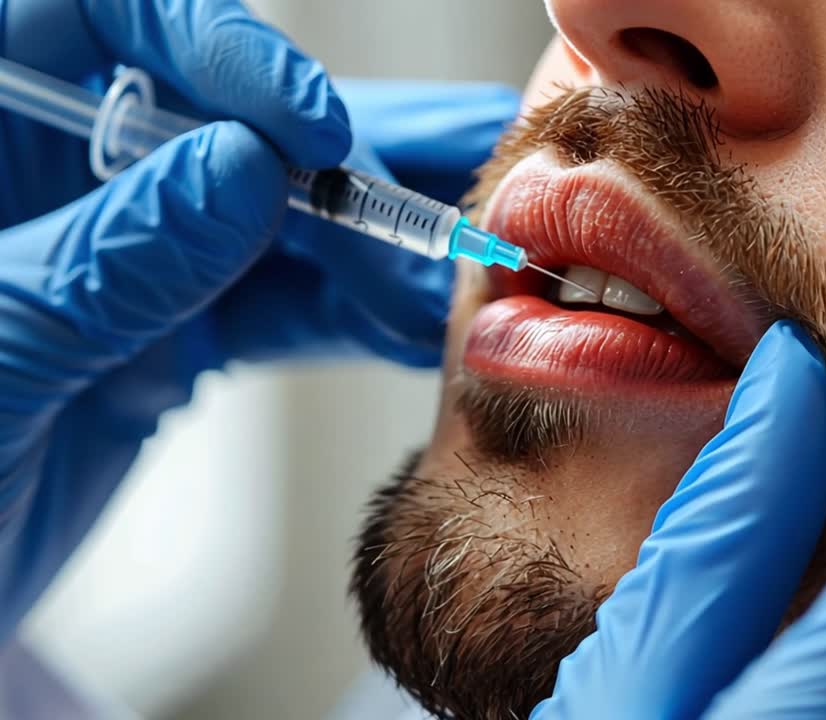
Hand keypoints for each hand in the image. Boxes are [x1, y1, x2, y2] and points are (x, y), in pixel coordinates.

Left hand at [0, 0, 516, 637]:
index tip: (313, 125)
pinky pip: (279, 303)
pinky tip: (417, 323)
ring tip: (463, 265)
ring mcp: (126, 259)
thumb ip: (114, 259)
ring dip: (377, 241)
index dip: (223, 50)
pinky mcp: (169, 335)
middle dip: (348, 146)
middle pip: (225, 115)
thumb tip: (245, 165)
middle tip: (467, 165)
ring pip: (275, 214)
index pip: (108, 22)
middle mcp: (65, 182)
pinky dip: (354, 314)